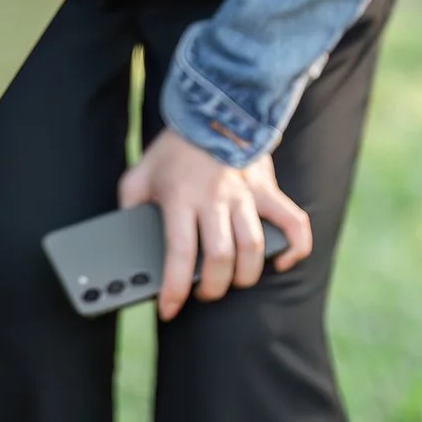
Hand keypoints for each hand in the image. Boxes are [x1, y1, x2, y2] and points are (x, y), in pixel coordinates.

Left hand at [118, 129, 312, 320]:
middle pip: (221, 256)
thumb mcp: (139, 175)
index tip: (168, 309)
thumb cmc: (172, 151)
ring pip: (254, 247)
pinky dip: (295, 248)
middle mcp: (215, 198)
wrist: (212, 111)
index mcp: (180, 196)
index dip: (174, 288)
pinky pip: (294, 223)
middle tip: (203, 294)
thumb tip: (127, 242)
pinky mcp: (268, 190)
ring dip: (245, 275)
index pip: (179, 252)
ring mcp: (245, 194)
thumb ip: (130, 207)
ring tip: (231, 281)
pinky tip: (282, 262)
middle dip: (212, 288)